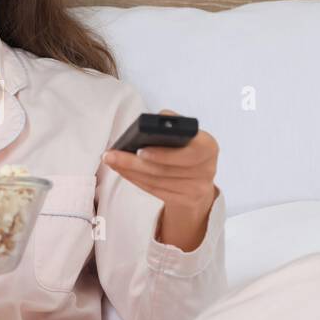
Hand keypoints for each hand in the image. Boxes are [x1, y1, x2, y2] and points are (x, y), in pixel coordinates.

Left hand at [101, 110, 218, 251]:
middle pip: (165, 170)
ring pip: (156, 181)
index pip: (188, 152)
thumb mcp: (188, 135)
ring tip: (111, 160)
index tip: (140, 150)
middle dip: (134, 163)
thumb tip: (159, 117)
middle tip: (111, 156)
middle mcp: (207, 169)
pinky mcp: (184, 201)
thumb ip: (174, 124)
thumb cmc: (187, 150)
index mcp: (208, 146)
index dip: (163, 154)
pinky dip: (135, 179)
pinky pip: (154, 190)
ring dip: (129, 171)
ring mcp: (196, 189)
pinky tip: (121, 170)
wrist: (199, 181)